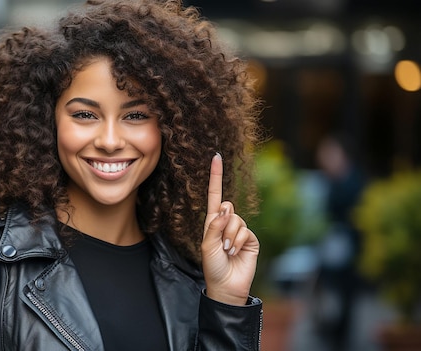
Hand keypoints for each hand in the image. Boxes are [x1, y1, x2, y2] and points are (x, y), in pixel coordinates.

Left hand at [201, 153, 258, 304]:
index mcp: (212, 222)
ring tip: (227, 251)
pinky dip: (238, 241)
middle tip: (220, 244)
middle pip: (227, 207)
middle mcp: (226, 223)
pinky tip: (235, 252)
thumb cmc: (212, 266)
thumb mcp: (207, 245)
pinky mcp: (251, 239)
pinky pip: (245, 230)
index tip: (216, 157)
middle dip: (222, 224)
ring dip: (229, 237)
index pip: (214, 195)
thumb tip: (225, 207)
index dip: (215, 176)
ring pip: (236, 220)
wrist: (227, 286)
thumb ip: (214, 226)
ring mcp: (239, 230)